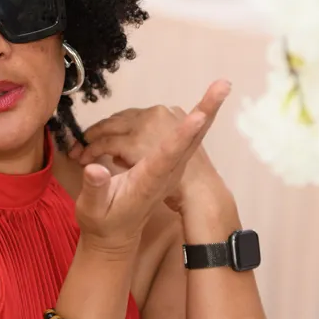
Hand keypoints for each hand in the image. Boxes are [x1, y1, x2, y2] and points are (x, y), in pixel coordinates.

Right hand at [73, 81, 229, 255]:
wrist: (118, 233)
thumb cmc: (104, 220)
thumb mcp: (93, 209)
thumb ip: (94, 188)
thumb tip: (93, 167)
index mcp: (148, 180)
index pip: (166, 155)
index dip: (181, 135)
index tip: (200, 117)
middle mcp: (165, 170)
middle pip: (190, 138)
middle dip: (207, 111)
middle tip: (226, 85)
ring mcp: (170, 165)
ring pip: (190, 133)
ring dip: (204, 108)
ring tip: (221, 86)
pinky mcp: (169, 159)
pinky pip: (185, 134)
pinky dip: (194, 116)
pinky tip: (198, 105)